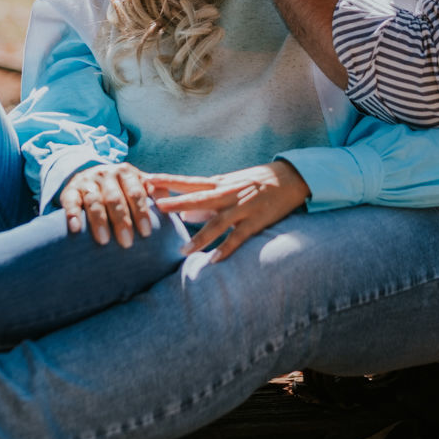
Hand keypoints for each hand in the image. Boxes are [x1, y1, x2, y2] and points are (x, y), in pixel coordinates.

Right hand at [59, 163, 152, 247]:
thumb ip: (155, 190)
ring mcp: (87, 182)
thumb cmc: (120, 187)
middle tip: (127, 243)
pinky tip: (76, 229)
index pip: (136, 192)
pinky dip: (72, 214)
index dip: (141, 212)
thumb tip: (171, 203)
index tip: (146, 233)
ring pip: (94, 201)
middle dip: (122, 221)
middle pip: (115, 198)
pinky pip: (70, 202)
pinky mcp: (69, 190)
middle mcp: (106, 174)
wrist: (89, 176)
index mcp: (126, 172)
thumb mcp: (137, 183)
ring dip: (99, 221)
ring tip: (104, 240)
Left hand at [144, 162, 309, 260]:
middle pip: (199, 198)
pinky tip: (214, 260)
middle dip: (177, 203)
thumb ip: (207, 200)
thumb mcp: (230, 186)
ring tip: (184, 250)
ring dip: (200, 236)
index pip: (189, 182)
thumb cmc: (257, 182)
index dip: (169, 182)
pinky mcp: (257, 220)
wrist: (292, 178)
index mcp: (220, 183)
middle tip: (156, 208)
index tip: (147, 180)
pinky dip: (227, 248)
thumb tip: (183, 214)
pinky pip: (239, 236)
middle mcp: (229, 193)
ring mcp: (243, 207)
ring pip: (218, 221)